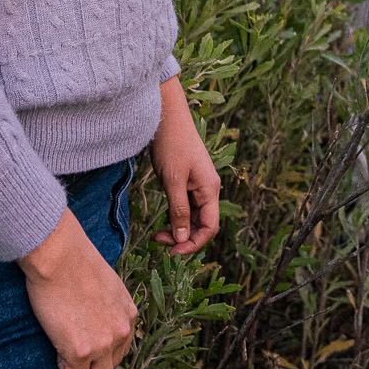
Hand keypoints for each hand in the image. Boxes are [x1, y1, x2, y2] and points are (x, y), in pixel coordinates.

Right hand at [19, 212, 138, 368]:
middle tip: (74, 355)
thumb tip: (97, 321)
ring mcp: (103, 345)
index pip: (120, 351)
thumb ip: (109, 308)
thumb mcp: (106, 285)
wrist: (60, 256)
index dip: (100, 351)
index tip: (84, 340)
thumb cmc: (75, 263)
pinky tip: (55, 347)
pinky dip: (62, 368)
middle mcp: (121, 332)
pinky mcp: (81, 353)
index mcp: (128, 315)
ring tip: (63, 353)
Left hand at [149, 76, 221, 255]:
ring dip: (177, 229)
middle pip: (201, 224)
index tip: (173, 252)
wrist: (166, 116)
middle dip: (183, 237)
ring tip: (157, 235)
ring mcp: (197, 185)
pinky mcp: (186, 181)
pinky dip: (175, 217)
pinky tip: (162, 221)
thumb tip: (182, 238)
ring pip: (192, 217)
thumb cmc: (172, 144)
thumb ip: (178, 210)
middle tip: (159, 242)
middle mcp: (207, 189)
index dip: (194, 243)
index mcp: (210, 189)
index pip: (210, 227)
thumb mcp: (173, 180)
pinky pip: (185, 206)